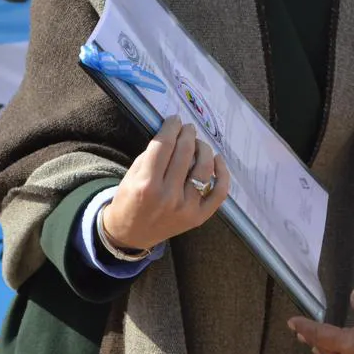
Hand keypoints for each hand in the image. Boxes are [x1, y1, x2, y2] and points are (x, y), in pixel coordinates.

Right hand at [101, 116, 229, 250]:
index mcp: (146, 185)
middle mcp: (168, 197)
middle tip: (188, 128)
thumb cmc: (130, 200)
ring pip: (205, 169)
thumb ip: (152, 154)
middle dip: (187, 134)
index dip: (171, 127)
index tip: (175, 119)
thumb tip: (174, 132)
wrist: (131, 235)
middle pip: (185, 153)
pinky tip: (217, 159)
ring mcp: (186, 208)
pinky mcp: (199, 217)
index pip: (164, 146)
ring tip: (198, 143)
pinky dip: (223, 173)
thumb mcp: (132, 174)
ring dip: (204, 149)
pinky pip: (220, 192)